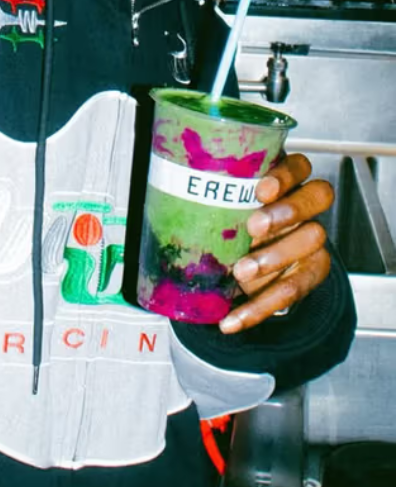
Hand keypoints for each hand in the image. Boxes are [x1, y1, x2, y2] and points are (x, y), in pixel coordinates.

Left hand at [219, 152, 332, 333]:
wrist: (255, 267)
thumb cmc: (233, 223)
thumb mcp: (226, 207)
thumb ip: (215, 198)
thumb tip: (169, 190)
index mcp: (285, 182)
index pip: (299, 165)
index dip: (286, 174)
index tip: (262, 188)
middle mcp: (305, 207)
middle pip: (318, 195)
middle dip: (287, 210)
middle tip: (254, 226)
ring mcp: (312, 240)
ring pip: (312, 239)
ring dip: (275, 256)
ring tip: (242, 271)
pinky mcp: (311, 273)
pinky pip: (292, 290)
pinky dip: (258, 308)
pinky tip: (231, 320)